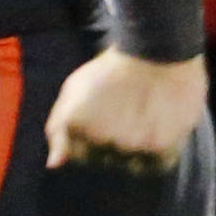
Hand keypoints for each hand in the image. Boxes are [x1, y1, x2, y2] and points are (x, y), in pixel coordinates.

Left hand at [46, 50, 202, 171]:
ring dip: (134, 152)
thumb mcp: (74, 89)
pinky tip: (157, 130)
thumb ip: (58, 127)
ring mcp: (132, 147)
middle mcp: (102, 141)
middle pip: (105, 162)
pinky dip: (156, 154)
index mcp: (77, 127)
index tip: (103, 120)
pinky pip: (155, 166)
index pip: (79, 156)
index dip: (90, 141)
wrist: (157, 49)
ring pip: (130, 166)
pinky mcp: (161, 148)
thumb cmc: (112, 68)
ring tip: (141, 122)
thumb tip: (54, 165)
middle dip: (110, 147)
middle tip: (125, 116)